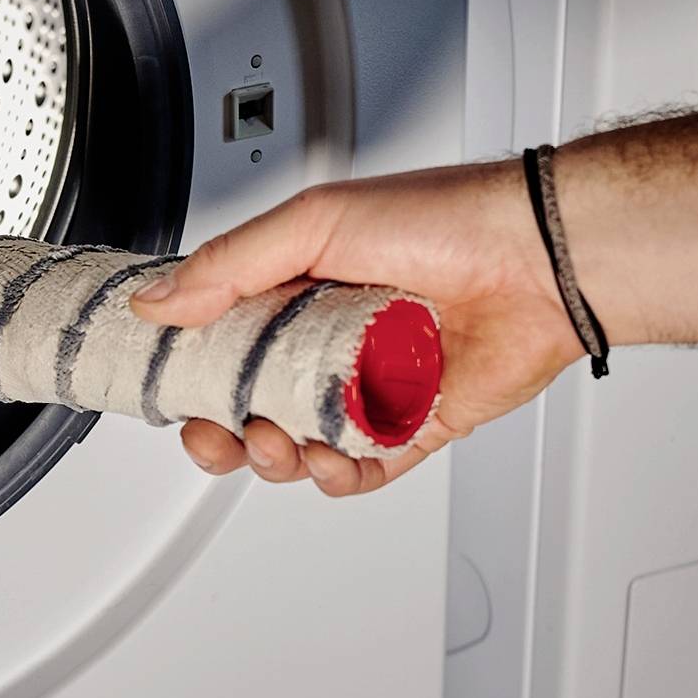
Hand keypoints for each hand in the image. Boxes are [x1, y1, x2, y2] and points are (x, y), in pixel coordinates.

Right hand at [128, 161, 583, 495]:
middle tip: (217, 433)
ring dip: (277, 456)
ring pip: (300, 444)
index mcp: (297, 288)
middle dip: (223, 432)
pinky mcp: (415, 423)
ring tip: (281, 441)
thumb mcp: (313, 224)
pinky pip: (364, 468)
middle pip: (251, 405)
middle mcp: (330, 338)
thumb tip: (158, 301)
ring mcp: (371, 384)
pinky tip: (331, 460)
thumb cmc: (445, 221)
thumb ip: (228, 267)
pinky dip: (339, 476)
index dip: (190, 373)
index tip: (171, 391)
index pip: (221, 341)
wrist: (539, 259)